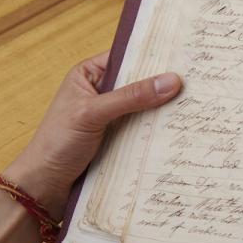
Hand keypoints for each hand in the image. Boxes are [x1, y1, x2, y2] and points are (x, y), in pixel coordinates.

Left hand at [2, 52, 181, 215]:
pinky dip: (159, 128)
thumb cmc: (56, 144)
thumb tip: (172, 81)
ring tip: (197, 102)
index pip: (127, 57)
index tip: (184, 56)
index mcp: (89, 75)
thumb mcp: (93, 114)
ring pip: (145, 106)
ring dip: (164, 109)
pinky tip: (179, 127)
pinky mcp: (119, 138)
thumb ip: (131, 97)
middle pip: (140, 82)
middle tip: (198, 80)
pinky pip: (145, 128)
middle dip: (164, 84)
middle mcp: (102, 92)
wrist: (44, 187)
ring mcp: (112, 116)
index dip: (154, 56)